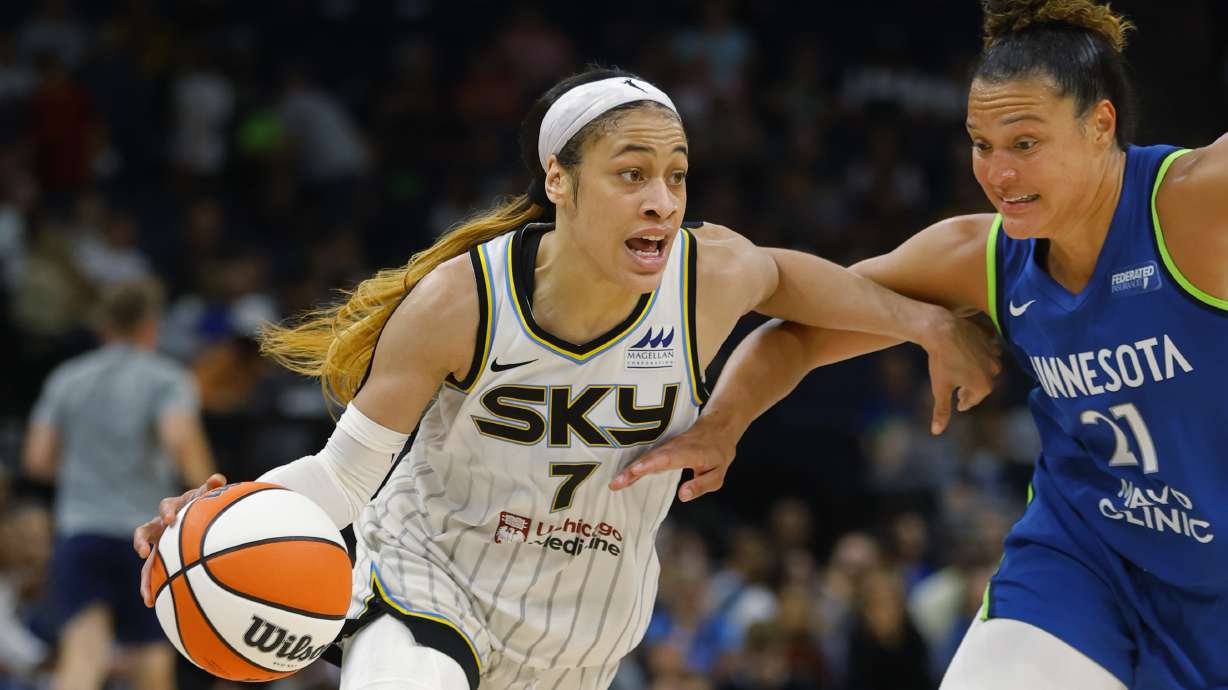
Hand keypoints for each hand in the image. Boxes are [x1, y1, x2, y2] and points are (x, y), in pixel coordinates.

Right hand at [134, 473, 226, 606]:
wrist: (199, 513)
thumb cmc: (204, 503)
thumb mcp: (208, 495)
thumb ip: (211, 487)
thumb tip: (218, 478)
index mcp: (172, 508)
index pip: (165, 506)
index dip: (167, 511)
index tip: (171, 519)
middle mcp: (160, 527)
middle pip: (144, 532)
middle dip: (141, 542)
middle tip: (143, 553)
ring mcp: (159, 544)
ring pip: (146, 560)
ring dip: (144, 576)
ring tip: (146, 594)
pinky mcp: (161, 559)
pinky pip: (154, 573)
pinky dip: (152, 587)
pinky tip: (153, 604)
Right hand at [609, 417, 736, 501]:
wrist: (717, 427)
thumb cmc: (718, 453)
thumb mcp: (717, 474)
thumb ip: (701, 485)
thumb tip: (682, 496)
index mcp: (690, 453)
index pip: (668, 458)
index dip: (651, 464)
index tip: (635, 471)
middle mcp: (674, 448)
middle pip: (651, 458)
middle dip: (632, 470)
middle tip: (615, 483)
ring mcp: (666, 446)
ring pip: (646, 457)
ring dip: (629, 469)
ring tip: (615, 482)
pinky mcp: (662, 448)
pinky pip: (647, 457)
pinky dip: (634, 466)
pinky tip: (622, 476)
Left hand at [920, 310, 1000, 434]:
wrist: (942, 330)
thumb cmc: (941, 362)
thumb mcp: (939, 388)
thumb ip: (941, 411)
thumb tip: (936, 432)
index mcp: (984, 385)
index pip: (973, 399)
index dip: (964, 402)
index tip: (958, 405)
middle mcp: (994, 370)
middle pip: (982, 384)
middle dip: (971, 389)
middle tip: (960, 392)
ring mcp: (994, 353)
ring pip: (986, 367)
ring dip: (977, 372)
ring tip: (964, 373)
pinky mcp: (990, 338)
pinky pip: (986, 350)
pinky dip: (979, 355)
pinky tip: (968, 354)